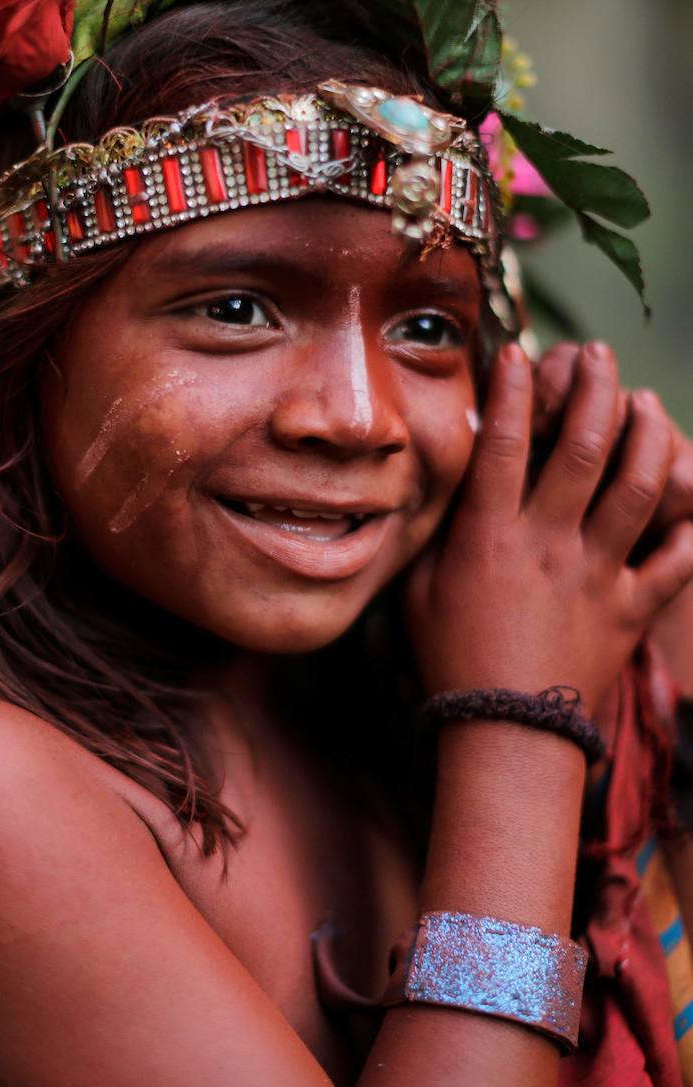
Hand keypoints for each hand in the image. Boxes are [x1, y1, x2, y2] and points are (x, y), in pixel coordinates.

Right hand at [404, 341, 692, 712]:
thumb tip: (446, 482)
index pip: (502, 444)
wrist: (506, 734)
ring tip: (644, 403)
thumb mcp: (420, 590)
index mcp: (490, 536)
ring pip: (639, 487)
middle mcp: (549, 544)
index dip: (510, 390)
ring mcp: (598, 574)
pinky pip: (678, 560)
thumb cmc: (451, 659)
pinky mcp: (632, 608)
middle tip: (598, 354)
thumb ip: (436, 532)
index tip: (519, 352)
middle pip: (583, 447)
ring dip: (647, 436)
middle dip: (595, 389)